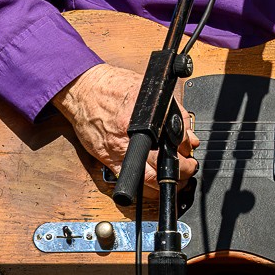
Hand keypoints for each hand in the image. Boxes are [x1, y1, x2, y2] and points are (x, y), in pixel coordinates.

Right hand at [51, 62, 199, 191]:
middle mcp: (131, 138)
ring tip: (175, 178)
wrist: (84, 90)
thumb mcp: (150, 90)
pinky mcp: (107, 160)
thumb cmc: (113, 87)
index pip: (176, 139)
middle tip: (189, 168)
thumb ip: (172, 111)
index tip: (190, 150)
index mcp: (145, 119)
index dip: (187, 148)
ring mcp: (118, 152)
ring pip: (148, 180)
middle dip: (182, 170)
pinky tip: (152, 182)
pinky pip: (128, 180)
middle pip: (163, 164)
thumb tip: (187, 135)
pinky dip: (143, 187)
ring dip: (165, 182)